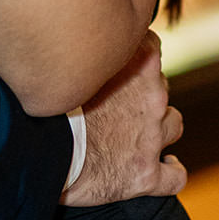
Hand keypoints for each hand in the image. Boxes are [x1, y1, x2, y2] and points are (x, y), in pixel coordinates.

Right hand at [61, 32, 186, 204]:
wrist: (43, 151)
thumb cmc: (48, 105)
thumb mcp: (73, 61)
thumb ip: (91, 51)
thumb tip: (81, 42)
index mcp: (135, 64)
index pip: (152, 46)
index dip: (139, 54)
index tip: (124, 60)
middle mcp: (151, 98)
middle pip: (161, 86)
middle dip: (144, 93)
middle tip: (118, 101)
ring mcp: (151, 137)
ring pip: (173, 123)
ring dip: (161, 126)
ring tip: (144, 132)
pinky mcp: (147, 173)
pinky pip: (175, 176)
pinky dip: (172, 170)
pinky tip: (168, 166)